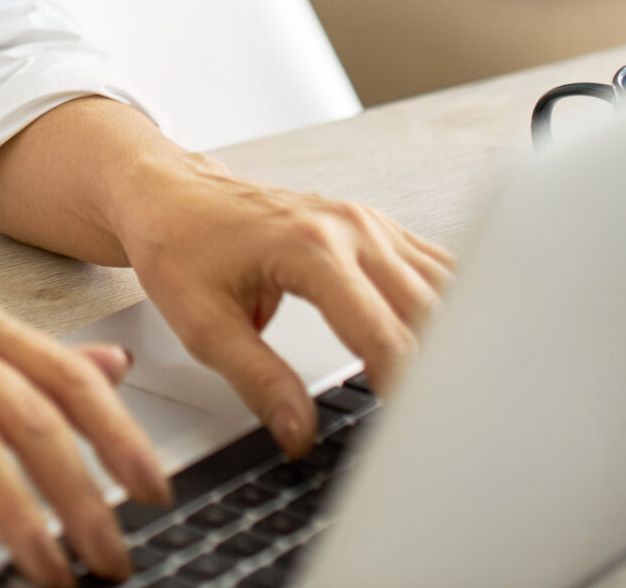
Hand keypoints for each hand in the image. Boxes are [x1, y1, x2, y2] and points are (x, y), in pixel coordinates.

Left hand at [113, 153, 453, 455]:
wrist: (171, 193)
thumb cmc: (179, 246)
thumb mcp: (202, 323)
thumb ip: (257, 380)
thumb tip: (298, 431)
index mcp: (308, 248)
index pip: (381, 333)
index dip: (405, 389)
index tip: (413, 431)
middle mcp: (349, 228)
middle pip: (428, 310)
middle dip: (441, 368)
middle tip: (442, 423)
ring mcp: (367, 222)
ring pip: (443, 286)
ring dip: (453, 337)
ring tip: (452, 392)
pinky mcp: (374, 226)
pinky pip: (432, 267)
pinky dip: (448, 307)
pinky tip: (446, 346)